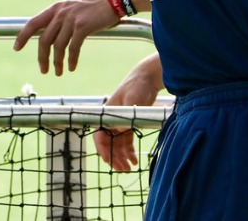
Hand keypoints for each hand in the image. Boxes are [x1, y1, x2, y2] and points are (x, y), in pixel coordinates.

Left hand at [13, 0, 119, 75]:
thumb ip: (62, 18)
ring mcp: (71, 19)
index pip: (33, 23)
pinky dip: (70, 60)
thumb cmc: (96, 4)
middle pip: (44, 39)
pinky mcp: (83, 26)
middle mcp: (60, 13)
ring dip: (57, 62)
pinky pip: (73, 48)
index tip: (16, 48)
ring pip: (57, 46)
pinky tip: (71, 67)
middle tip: (43, 70)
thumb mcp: (73, 7)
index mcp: (56, 8)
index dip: (23, 36)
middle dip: (42, 57)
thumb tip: (53, 34)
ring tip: (58, 72)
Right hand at [94, 53, 162, 171]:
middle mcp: (112, 119)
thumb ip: (125, 116)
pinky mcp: (129, 123)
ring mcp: (120, 122)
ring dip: (122, 157)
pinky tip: (134, 160)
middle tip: (123, 170)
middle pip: (109, 143)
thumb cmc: (137, 86)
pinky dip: (129, 151)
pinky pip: (127, 141)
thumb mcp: (131, 101)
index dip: (103, 149)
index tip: (108, 161)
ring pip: (118, 144)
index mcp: (107, 113)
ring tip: (129, 168)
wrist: (147, 78)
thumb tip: (119, 132)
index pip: (100, 135)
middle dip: (115, 157)